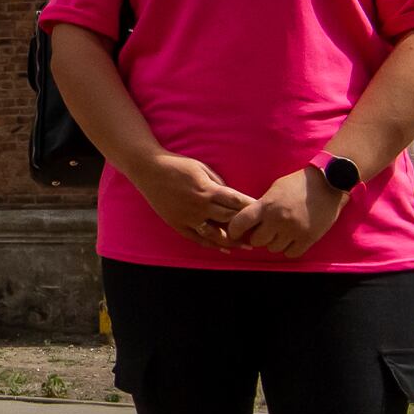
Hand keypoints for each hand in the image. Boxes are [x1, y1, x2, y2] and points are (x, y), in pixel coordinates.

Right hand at [128, 153, 254, 245]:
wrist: (148, 169)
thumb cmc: (177, 165)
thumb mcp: (201, 168)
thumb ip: (217, 182)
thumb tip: (231, 194)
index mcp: (207, 190)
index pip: (236, 202)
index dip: (251, 208)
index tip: (264, 213)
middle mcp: (199, 206)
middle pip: (229, 220)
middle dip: (246, 226)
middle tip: (262, 232)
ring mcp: (188, 217)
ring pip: (215, 235)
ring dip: (233, 241)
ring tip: (247, 246)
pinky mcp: (178, 224)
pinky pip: (198, 239)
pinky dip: (212, 245)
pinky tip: (224, 249)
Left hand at [224, 166, 350, 259]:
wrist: (328, 183)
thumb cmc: (299, 183)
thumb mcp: (275, 189)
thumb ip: (262, 205)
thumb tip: (249, 222)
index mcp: (266, 205)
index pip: (240, 223)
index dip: (235, 230)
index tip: (236, 232)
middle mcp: (277, 220)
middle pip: (256, 241)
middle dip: (259, 237)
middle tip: (266, 230)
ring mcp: (293, 231)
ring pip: (273, 249)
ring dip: (275, 243)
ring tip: (283, 232)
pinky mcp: (308, 239)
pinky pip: (290, 254)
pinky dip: (290, 248)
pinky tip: (293, 239)